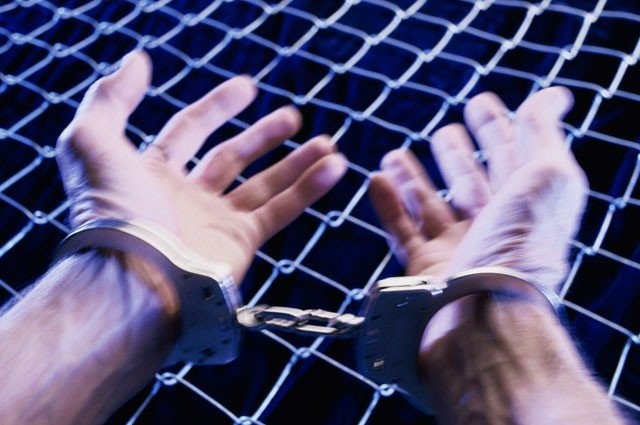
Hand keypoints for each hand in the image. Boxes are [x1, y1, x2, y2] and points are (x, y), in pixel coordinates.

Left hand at [56, 50, 346, 283]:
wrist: (133, 277)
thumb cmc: (111, 212)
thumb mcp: (91, 142)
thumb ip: (111, 99)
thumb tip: (137, 61)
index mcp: (153, 174)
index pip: (189, 131)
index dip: (216, 107)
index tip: (248, 88)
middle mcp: (186, 198)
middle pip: (232, 157)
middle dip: (262, 135)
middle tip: (293, 117)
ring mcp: (215, 222)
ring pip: (264, 185)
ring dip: (296, 162)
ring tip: (327, 143)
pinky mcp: (240, 243)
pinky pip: (281, 211)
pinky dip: (308, 190)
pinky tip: (333, 167)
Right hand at [369, 87, 587, 342]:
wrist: (482, 320)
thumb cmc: (518, 250)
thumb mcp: (546, 178)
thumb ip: (543, 133)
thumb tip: (555, 95)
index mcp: (526, 205)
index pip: (511, 155)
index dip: (497, 126)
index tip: (479, 101)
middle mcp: (493, 228)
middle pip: (472, 182)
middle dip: (457, 153)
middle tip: (444, 130)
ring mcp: (457, 250)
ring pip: (432, 205)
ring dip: (412, 177)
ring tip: (394, 154)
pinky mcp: (423, 269)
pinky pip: (402, 230)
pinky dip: (387, 204)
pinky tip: (375, 179)